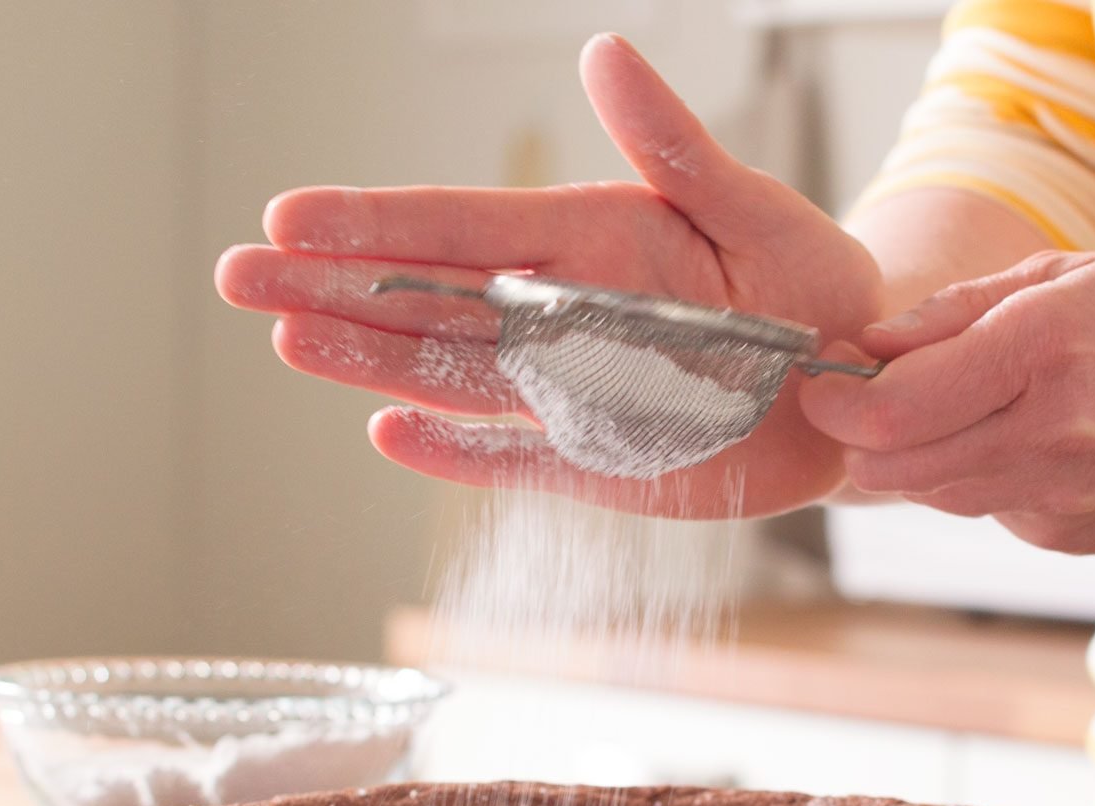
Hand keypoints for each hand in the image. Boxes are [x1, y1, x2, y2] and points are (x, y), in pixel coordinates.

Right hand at [214, 34, 880, 518]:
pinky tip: (387, 433)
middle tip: (238, 275)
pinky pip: (509, 458)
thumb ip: (675, 148)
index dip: (374, 223)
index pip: (460, 227)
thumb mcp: (756, 206)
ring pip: (447, 373)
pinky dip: (453, 452)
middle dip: (331, 288)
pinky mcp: (594, 460)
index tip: (292, 217)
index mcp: (586, 240)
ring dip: (368, 359)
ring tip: (287, 339)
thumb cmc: (814, 285)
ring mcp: (568, 390)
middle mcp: (558, 314)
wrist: (856, 388)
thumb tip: (602, 55)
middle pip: (425, 301)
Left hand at [798, 252, 1094, 551]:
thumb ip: (955, 312)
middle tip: (856, 404)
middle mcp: (1055, 430)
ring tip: (960, 409)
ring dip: (916, 458)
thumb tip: (864, 349)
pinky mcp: (1068, 537)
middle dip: (858, 438)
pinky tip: (1028, 443)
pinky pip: (983, 509)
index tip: (822, 385)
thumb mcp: (1069, 277)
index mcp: (1048, 346)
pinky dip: (978, 477)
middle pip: (896, 465)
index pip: (897, 407)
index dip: (837, 404)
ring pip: (931, 492)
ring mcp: (1064, 495)